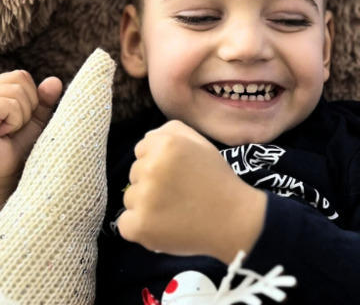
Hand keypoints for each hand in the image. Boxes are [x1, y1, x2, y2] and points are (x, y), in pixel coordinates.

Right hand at [0, 70, 62, 237]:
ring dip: (21, 116)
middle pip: (20, 79)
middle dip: (28, 106)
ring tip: (7, 132)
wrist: (2, 177)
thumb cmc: (17, 149)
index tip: (19, 121)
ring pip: (16, 91)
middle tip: (13, 128)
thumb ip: (44, 100)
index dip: (31, 98)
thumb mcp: (36, 121)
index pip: (22, 75)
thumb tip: (55, 80)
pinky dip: (14, 121)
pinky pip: (8, 104)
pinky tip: (2, 134)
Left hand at [118, 120, 266, 263]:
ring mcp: (143, 198)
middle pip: (134, 174)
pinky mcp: (139, 226)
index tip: (176, 174)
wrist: (234, 219)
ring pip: (130, 198)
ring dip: (145, 205)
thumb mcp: (200, 143)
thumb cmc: (217, 179)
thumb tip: (145, 138)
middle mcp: (151, 168)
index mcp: (165, 145)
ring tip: (173, 211)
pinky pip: (125, 223)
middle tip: (178, 193)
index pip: (141, 150)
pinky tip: (162, 227)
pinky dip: (139, 227)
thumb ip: (171, 131)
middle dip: (151, 182)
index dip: (158, 162)